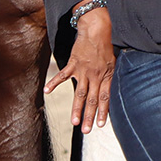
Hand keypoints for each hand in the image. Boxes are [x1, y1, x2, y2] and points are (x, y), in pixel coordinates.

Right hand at [44, 5, 114, 132]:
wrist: (96, 30)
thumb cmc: (105, 47)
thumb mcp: (113, 63)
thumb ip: (110, 78)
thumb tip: (110, 91)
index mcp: (106, 76)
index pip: (105, 98)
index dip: (103, 112)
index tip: (100, 125)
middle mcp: (96, 76)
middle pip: (92, 99)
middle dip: (89, 116)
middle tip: (86, 131)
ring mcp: (84, 71)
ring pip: (80, 93)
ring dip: (76, 109)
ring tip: (74, 122)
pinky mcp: (73, 64)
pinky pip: (62, 76)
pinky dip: (54, 83)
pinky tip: (47, 92)